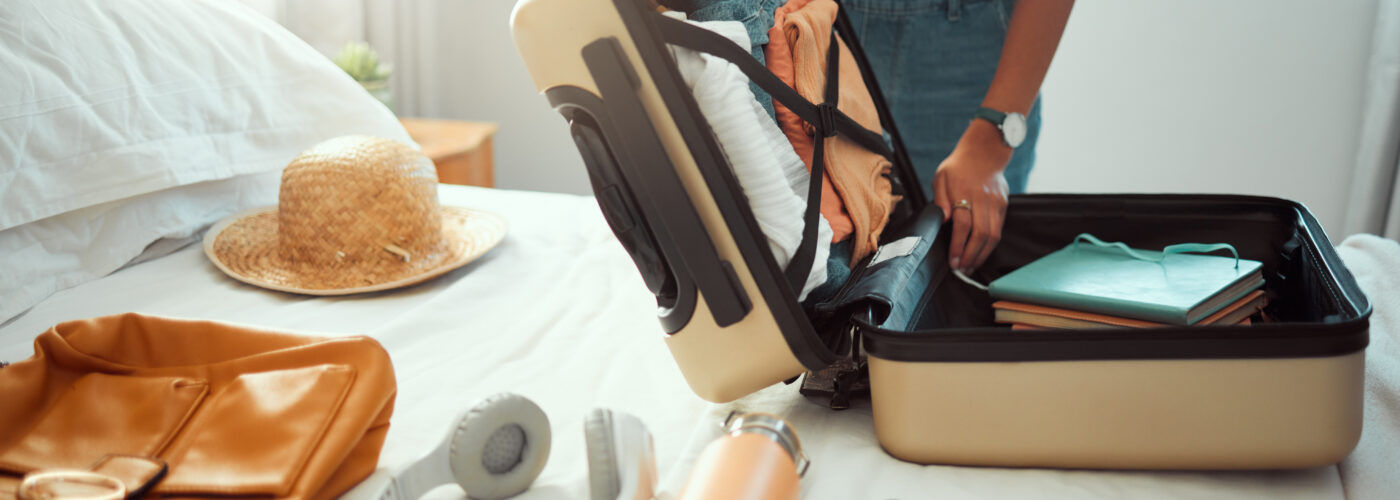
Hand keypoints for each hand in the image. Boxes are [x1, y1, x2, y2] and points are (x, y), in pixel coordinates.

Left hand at [932, 119, 1011, 273]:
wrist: (985, 151)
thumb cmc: (958, 166)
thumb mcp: (941, 177)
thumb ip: (940, 199)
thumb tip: (942, 219)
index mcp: (965, 191)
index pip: (963, 224)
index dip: (958, 245)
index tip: (952, 260)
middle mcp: (983, 198)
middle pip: (981, 233)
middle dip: (971, 255)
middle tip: (961, 270)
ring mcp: (996, 202)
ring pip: (993, 234)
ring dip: (982, 254)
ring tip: (971, 267)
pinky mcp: (1003, 205)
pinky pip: (999, 229)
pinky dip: (990, 244)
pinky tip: (981, 253)